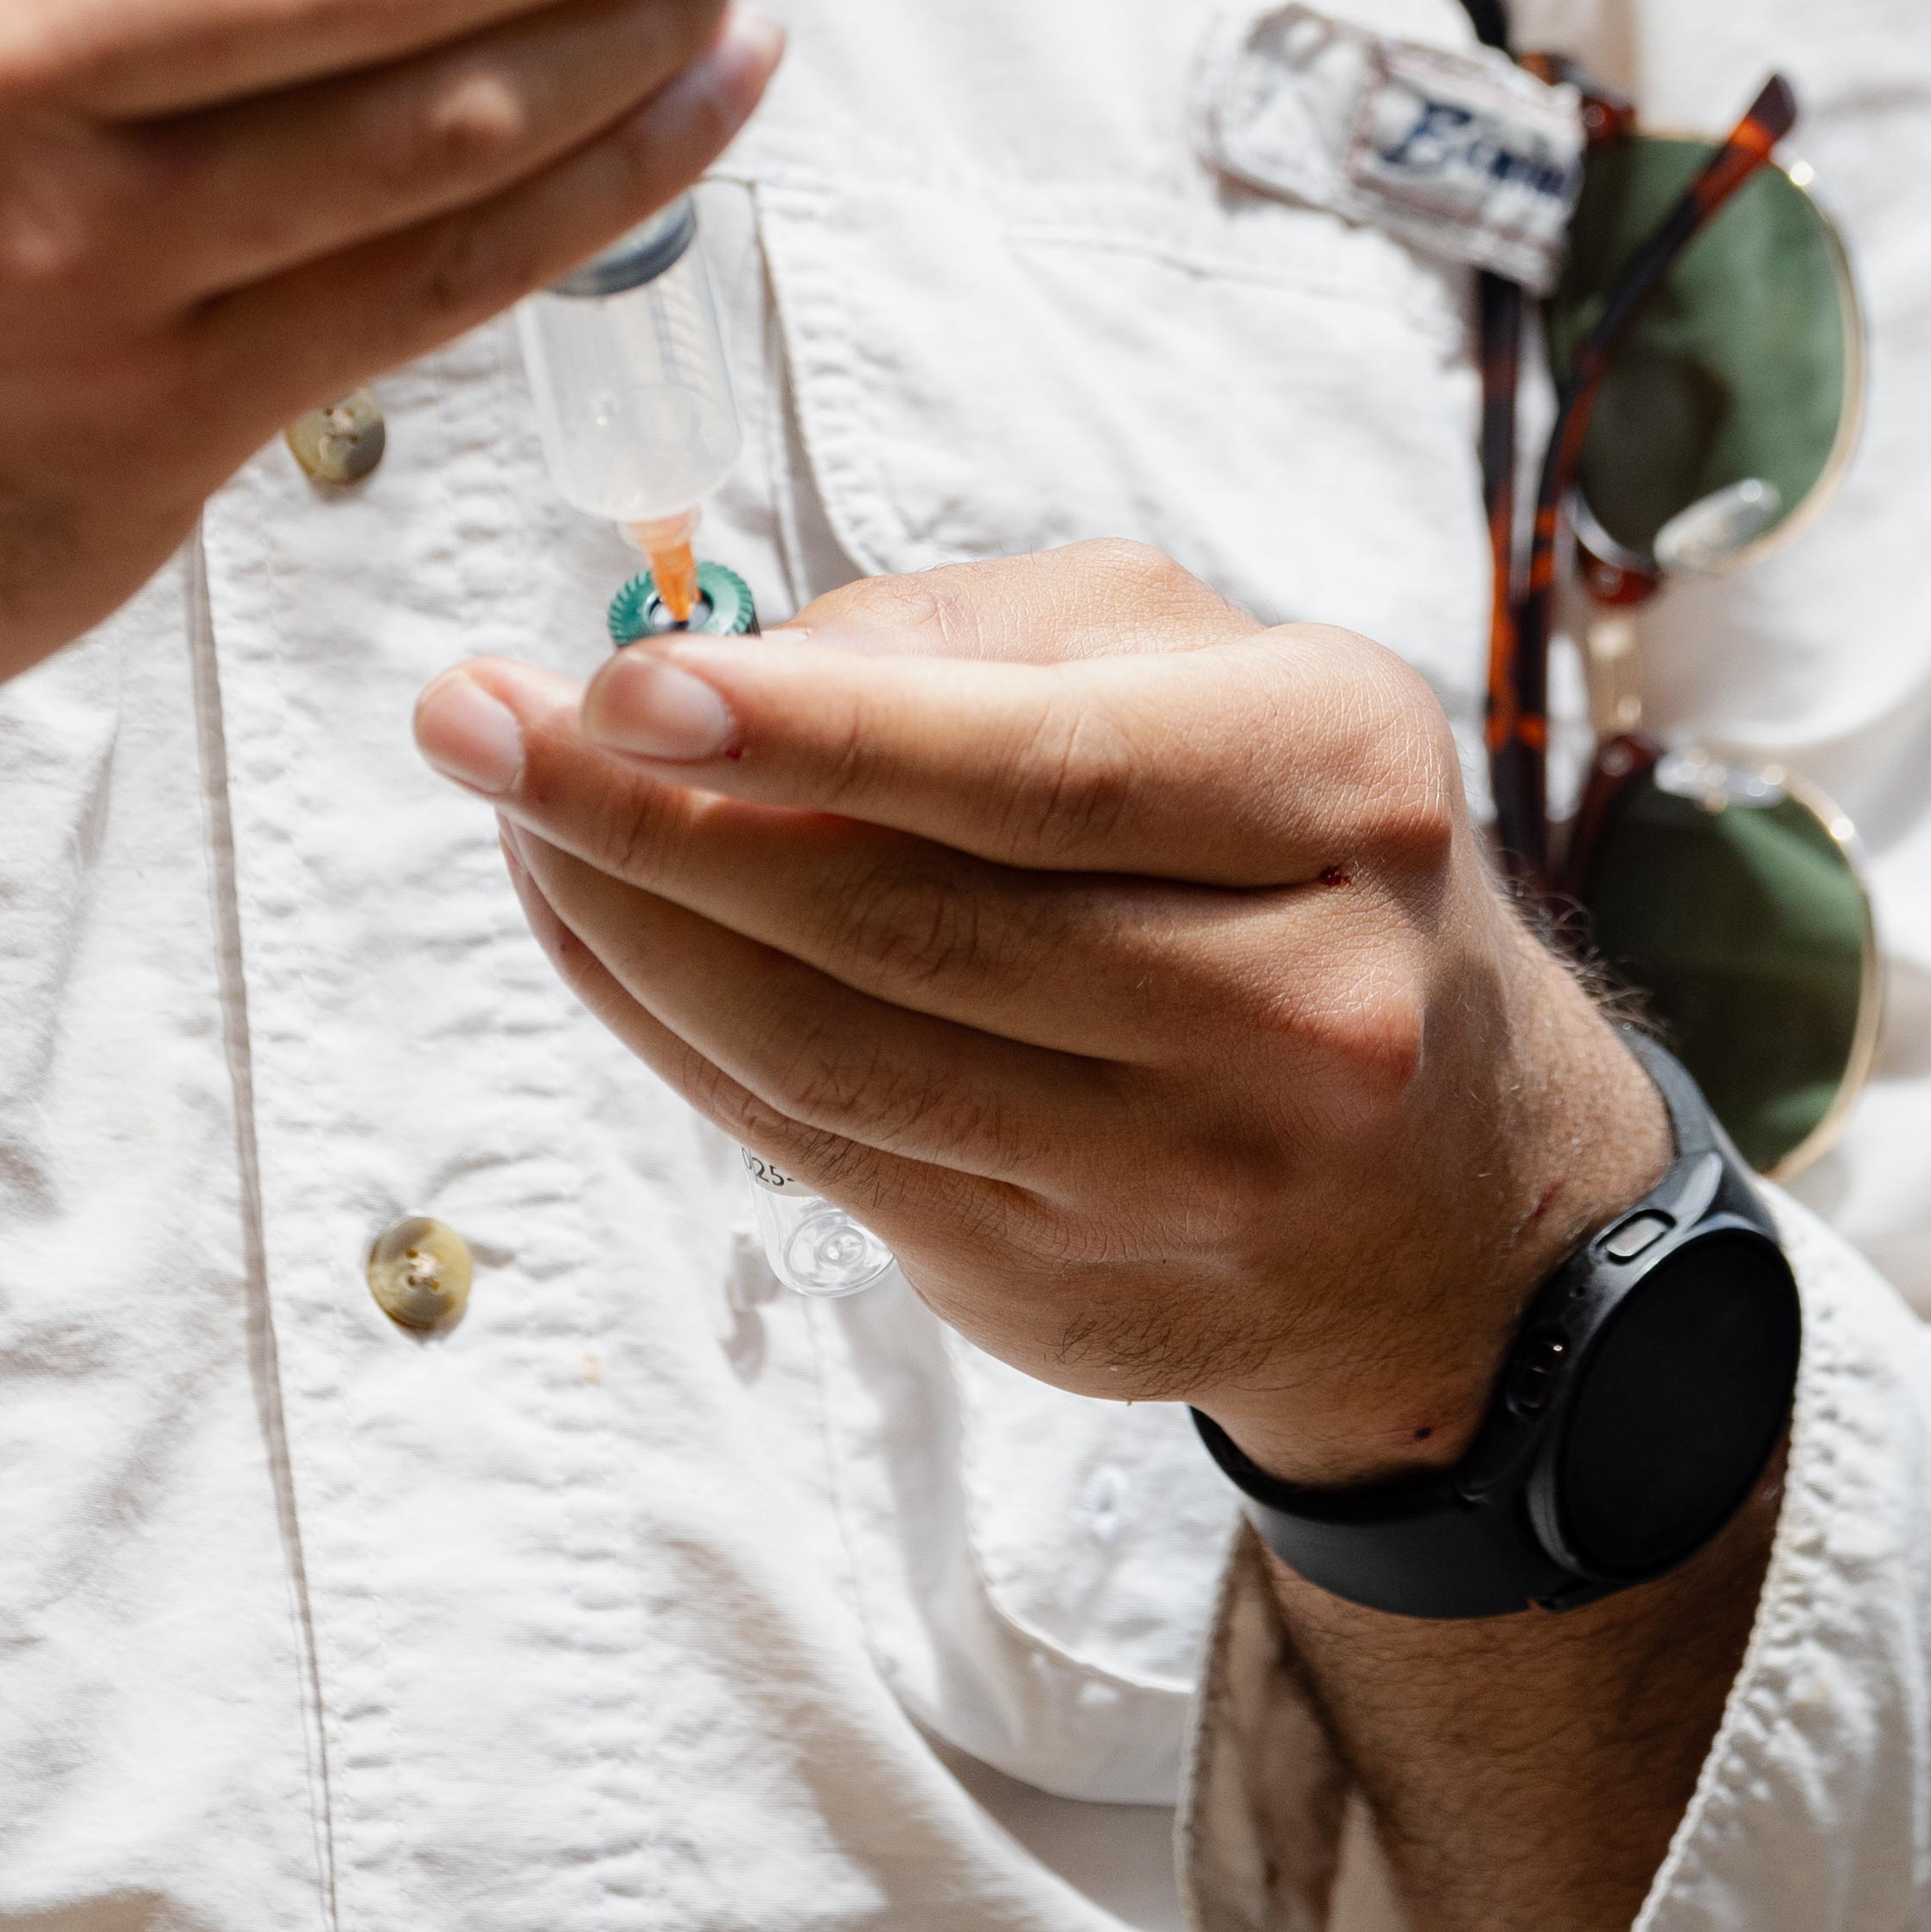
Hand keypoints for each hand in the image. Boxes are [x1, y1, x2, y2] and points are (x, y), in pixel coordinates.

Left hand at [412, 543, 1664, 1479]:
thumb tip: (741, 655)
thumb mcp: (1219, 670)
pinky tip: (592, 929)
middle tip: (479, 717)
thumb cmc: (1295, 855)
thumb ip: (992, 636)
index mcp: (1340, 795)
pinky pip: (818, 1151)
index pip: (1041, 772)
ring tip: (509, 810)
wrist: (1451, 1183)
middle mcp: (1290, 1005)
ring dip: (628, 930)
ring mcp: (1179, 1181)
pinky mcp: (1067, 1295)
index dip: (817, 729)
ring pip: (833, 1058)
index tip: (625, 670)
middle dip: (651, 816)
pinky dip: (675, 1034)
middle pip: (906, 925)